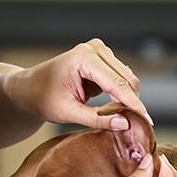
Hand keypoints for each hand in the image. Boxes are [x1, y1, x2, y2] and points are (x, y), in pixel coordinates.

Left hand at [12, 39, 150, 130]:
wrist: (29, 87)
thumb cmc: (43, 98)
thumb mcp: (68, 113)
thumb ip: (97, 119)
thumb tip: (125, 124)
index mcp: (84, 58)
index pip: (117, 84)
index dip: (134, 105)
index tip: (147, 123)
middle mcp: (95, 49)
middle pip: (127, 79)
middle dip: (133, 103)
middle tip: (138, 127)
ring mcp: (100, 52)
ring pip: (127, 79)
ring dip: (128, 99)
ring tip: (124, 120)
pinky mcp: (103, 59)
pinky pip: (121, 79)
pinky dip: (122, 95)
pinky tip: (117, 110)